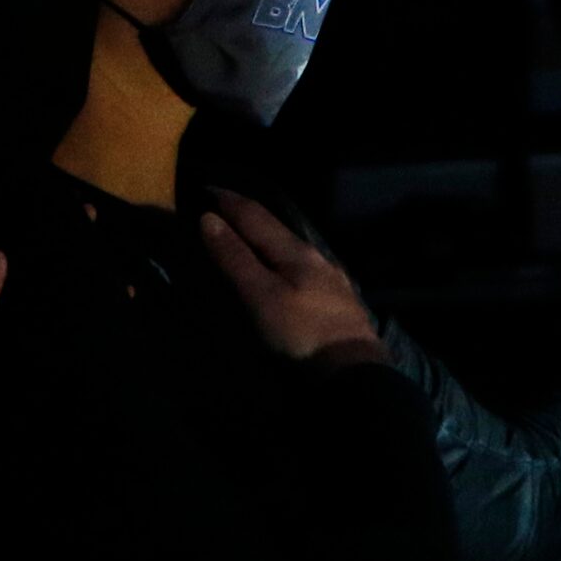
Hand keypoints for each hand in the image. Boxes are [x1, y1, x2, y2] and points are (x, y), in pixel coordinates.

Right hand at [199, 190, 384, 369]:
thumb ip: (235, 258)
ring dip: (268, 240)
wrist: (354, 373)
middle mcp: (317, 258)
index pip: (256, 215)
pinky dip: (283, 263)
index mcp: (296, 251)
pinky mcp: (339, 304)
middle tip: (223, 207)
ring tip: (249, 239)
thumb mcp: (261, 296)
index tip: (206, 186)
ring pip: (293, 250)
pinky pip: (305, 271)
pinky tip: (285, 273)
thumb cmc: (302, 334)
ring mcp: (332, 281)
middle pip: (277, 229)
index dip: (228, 201)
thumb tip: (208, 218)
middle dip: (249, 216)